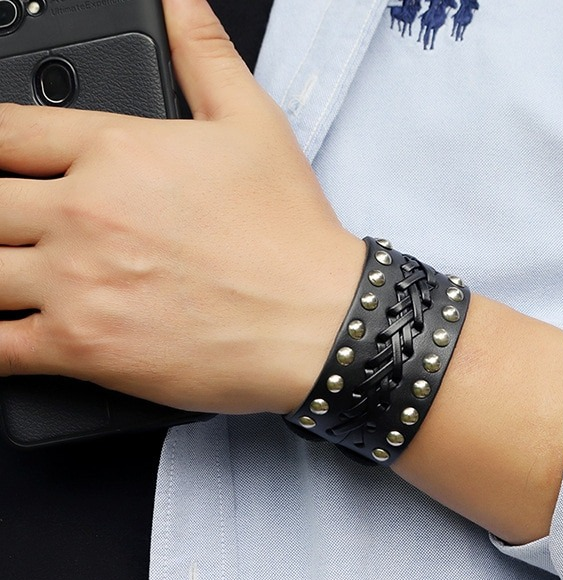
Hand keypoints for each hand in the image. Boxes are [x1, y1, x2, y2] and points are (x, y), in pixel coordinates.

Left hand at [0, 0, 364, 413]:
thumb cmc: (289, 236)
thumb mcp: (254, 124)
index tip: (1, 167)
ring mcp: (78, 282)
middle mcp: (85, 212)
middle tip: (12, 230)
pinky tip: (5, 333)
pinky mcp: (84, 347)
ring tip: (11, 277)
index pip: (3, 132)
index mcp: (116, 152)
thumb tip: (181, 3)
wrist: (317, 320)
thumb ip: (202, 54)